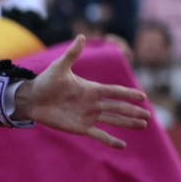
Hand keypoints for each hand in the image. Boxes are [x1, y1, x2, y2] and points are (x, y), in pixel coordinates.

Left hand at [12, 36, 148, 148]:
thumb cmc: (46, 81)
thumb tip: (81, 36)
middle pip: (118, 107)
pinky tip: (122, 145)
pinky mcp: (80, 127)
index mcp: (91, 89)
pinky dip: (110, 140)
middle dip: (133, 111)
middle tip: (148, 115)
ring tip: (143, 125)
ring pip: (113, 120)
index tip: (142, 97)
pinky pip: (98, 134)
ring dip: (127, 123)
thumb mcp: (59, 67)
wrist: (31, 99)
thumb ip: (72, 54)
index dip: (128, 94)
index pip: (114, 91)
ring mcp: (88, 116)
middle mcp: (93, 103)